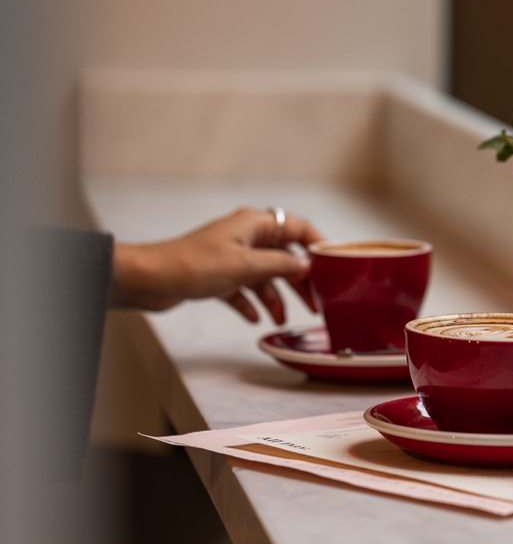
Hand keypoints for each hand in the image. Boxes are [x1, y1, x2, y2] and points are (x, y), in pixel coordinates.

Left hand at [110, 208, 323, 322]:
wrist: (150, 279)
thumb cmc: (192, 265)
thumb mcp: (246, 266)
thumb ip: (281, 265)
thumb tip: (306, 264)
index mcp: (254, 224)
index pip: (297, 228)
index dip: (317, 245)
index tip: (332, 264)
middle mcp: (245, 237)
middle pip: (283, 257)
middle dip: (299, 281)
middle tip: (314, 302)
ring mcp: (231, 257)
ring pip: (264, 277)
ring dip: (275, 298)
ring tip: (282, 319)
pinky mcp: (218, 275)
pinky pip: (244, 290)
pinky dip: (251, 304)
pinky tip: (254, 318)